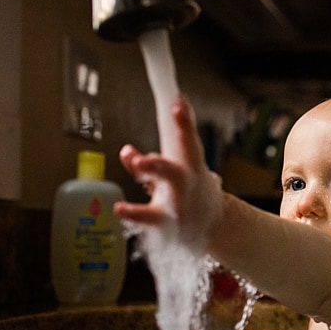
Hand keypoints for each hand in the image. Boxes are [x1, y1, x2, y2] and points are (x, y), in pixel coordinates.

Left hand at [114, 97, 222, 240]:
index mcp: (191, 165)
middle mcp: (187, 181)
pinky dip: (133, 212)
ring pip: (170, 183)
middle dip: (167, 146)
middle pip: (180, 160)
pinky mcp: (167, 221)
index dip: (184, 120)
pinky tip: (120, 208)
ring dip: (155, 170)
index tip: (178, 100)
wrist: (210, 229)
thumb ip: (145, 164)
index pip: (188, 139)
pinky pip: (149, 216)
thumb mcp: (172, 176)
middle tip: (150, 142)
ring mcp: (179, 201)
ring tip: (139, 160)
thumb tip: (126, 150)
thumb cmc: (188, 196)